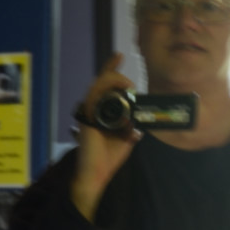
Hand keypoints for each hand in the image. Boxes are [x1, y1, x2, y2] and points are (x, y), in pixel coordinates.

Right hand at [71, 54, 141, 222]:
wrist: (97, 174)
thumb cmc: (109, 159)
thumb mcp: (127, 137)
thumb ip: (132, 124)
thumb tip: (142, 116)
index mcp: (102, 113)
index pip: (105, 86)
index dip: (110, 69)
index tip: (119, 56)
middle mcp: (93, 109)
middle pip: (102, 81)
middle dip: (117, 76)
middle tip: (131, 85)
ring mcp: (89, 111)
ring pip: (99, 83)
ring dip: (115, 80)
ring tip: (128, 86)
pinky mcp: (87, 116)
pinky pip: (95, 94)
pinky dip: (107, 89)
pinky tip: (121, 91)